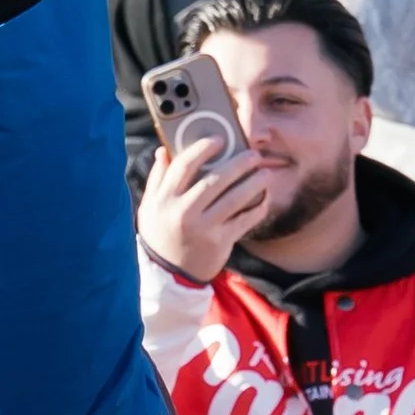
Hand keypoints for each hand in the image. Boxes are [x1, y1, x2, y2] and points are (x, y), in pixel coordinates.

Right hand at [138, 129, 273, 283]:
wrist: (167, 275)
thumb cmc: (159, 235)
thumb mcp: (149, 207)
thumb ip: (157, 178)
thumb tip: (163, 150)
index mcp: (164, 199)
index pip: (184, 165)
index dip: (203, 148)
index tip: (220, 139)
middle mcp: (183, 212)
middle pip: (215, 179)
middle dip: (239, 163)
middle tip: (253, 154)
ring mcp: (203, 228)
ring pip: (235, 198)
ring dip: (254, 183)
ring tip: (265, 173)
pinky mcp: (219, 242)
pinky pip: (244, 220)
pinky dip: (257, 208)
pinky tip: (264, 199)